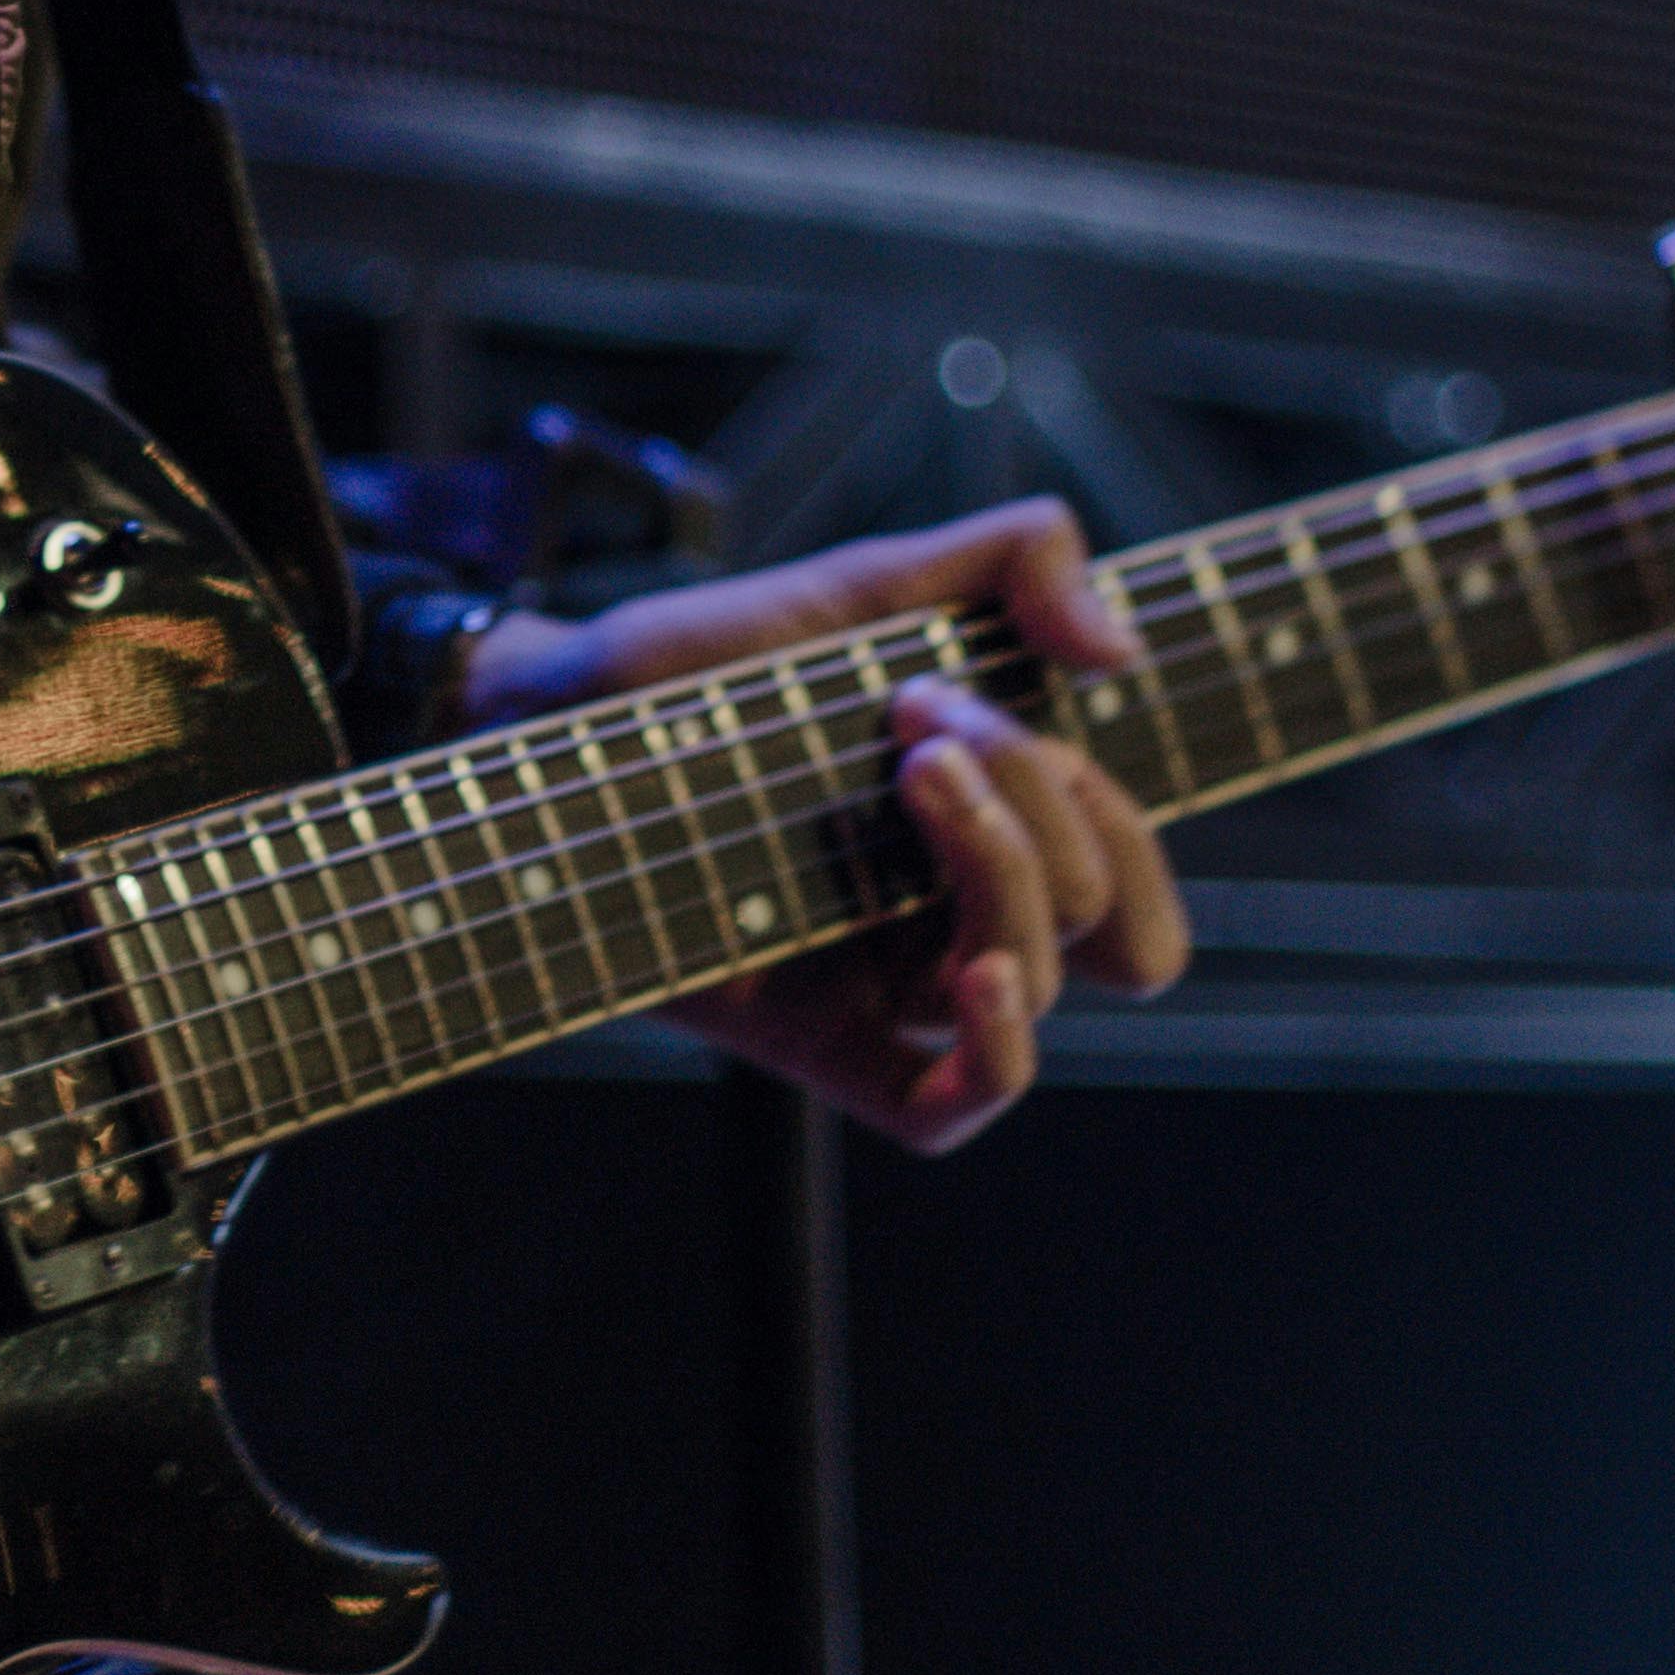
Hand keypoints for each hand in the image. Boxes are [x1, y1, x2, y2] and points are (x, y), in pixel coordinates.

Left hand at [460, 500, 1188, 1153]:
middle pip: (1109, 926)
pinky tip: (981, 977)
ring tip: (909, 779)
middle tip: (916, 729)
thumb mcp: (858, 585)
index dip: (1098, 795)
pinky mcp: (812, 1044)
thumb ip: (1010, 561)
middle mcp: (949, 919)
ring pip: (1040, 992)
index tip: (949, 687)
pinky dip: (999, 1052)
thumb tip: (1118, 643)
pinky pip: (947, 1113)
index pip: (1128, 870)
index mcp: (988, 833)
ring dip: (1010, 875)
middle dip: (1044, 805)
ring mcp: (884, 985)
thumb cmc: (696, 667)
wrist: (545, 716)